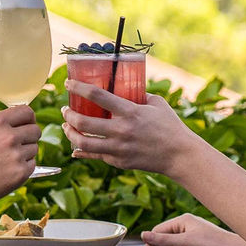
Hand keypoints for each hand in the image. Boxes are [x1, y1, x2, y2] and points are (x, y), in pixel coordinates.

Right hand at [0, 106, 41, 206]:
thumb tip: (19, 121)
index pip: (27, 111)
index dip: (29, 119)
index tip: (26, 124)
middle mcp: (9, 136)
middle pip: (36, 130)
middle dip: (30, 137)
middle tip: (18, 145)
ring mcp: (16, 155)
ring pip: (34, 148)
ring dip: (25, 153)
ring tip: (5, 161)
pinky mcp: (21, 173)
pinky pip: (32, 164)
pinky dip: (23, 168)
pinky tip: (6, 171)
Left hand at [61, 81, 195, 174]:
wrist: (180, 155)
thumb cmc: (170, 126)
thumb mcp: (156, 103)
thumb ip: (137, 96)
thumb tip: (123, 88)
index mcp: (130, 112)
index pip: (97, 96)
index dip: (78, 88)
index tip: (68, 84)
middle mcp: (122, 131)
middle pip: (83, 123)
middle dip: (68, 114)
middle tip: (65, 109)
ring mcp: (119, 148)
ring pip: (83, 143)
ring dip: (70, 133)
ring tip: (67, 126)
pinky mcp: (119, 162)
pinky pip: (94, 156)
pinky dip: (82, 151)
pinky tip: (76, 146)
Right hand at [138, 214, 245, 245]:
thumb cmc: (214, 245)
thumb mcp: (185, 243)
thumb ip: (163, 240)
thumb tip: (143, 235)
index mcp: (183, 221)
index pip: (158, 231)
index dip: (148, 245)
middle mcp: (188, 225)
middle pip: (165, 237)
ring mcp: (195, 234)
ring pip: (173, 243)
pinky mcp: (202, 244)